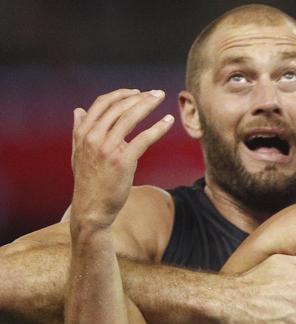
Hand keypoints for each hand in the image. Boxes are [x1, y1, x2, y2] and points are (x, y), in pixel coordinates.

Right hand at [70, 88, 173, 229]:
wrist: (91, 208)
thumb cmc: (88, 182)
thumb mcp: (78, 153)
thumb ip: (78, 130)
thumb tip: (78, 110)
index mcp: (83, 132)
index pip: (103, 103)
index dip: (121, 94)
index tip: (137, 92)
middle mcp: (93, 136)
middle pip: (119, 107)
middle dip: (140, 97)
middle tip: (156, 93)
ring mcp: (108, 148)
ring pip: (130, 117)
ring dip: (148, 104)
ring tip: (162, 98)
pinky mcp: (123, 160)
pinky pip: (144, 138)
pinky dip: (158, 127)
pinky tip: (168, 121)